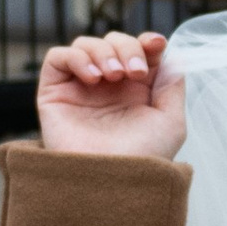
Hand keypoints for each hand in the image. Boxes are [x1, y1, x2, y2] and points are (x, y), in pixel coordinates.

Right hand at [35, 30, 187, 160]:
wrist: (110, 183)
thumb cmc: (142, 159)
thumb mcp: (171, 121)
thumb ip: (172, 84)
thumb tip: (170, 55)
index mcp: (136, 91)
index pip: (139, 50)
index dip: (147, 42)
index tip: (156, 45)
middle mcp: (107, 87)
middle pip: (113, 42)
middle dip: (127, 47)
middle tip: (134, 72)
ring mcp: (80, 89)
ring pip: (86, 45)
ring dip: (104, 52)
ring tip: (113, 76)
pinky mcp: (54, 93)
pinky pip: (58, 57)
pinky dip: (77, 58)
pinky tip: (93, 78)